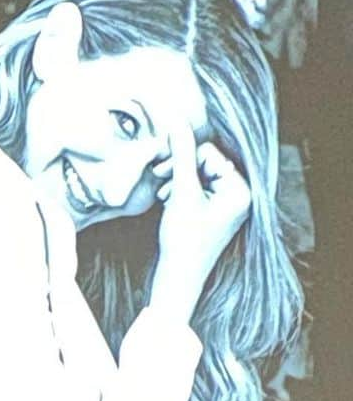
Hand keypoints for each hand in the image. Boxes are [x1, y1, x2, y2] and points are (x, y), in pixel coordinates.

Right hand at [148, 122, 250, 325]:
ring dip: (178, 180)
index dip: (185, 160)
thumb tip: (178, 123)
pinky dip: (181, 191)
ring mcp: (227, 205)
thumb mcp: (181, 192)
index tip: (164, 171)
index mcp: (240, 190)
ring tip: (164, 195)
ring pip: (200, 175)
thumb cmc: (184, 241)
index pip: (211, 154)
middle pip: (207, 163)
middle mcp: (239, 196)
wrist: (179, 277)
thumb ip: (181, 155)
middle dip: (181, 170)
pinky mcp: (215, 212)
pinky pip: (198, 189)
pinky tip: (169, 201)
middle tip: (161, 179)